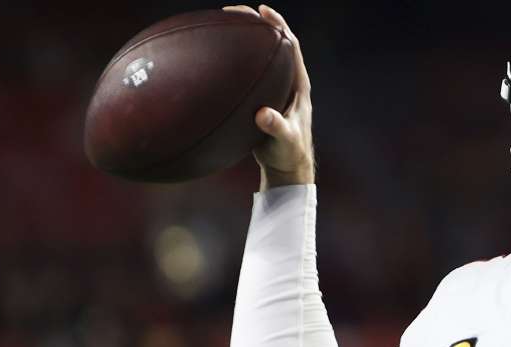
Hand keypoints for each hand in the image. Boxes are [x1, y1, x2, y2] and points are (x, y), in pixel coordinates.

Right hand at [223, 4, 314, 189]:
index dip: (278, 26)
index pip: (291, 46)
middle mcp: (288, 82)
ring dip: (243, 40)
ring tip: (221, 25)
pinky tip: (212, 58)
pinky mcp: (262, 98)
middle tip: (233, 11)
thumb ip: (276, 127)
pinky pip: (246, 73)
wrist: (286, 167)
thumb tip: (263, 115)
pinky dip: (232, 62)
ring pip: (259, 57)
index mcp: (298, 85)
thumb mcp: (285, 141)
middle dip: (256, 24)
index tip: (263, 12)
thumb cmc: (289, 154)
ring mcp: (274, 89)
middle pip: (273, 44)